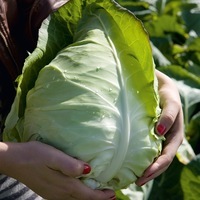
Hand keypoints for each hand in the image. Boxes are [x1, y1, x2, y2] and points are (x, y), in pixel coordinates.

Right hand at [0, 141, 114, 199]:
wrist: (14, 160)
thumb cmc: (35, 155)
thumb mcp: (53, 156)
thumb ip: (71, 165)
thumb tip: (88, 170)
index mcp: (64, 184)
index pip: (87, 195)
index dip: (101, 196)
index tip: (112, 194)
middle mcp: (60, 193)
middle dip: (97, 199)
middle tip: (109, 195)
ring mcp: (52, 194)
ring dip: (88, 198)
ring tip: (97, 193)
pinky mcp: (48, 191)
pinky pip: (67, 198)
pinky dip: (78, 196)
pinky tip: (79, 190)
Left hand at [136, 70, 183, 185]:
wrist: (160, 86)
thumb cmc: (166, 94)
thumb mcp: (170, 102)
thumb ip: (168, 115)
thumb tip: (160, 132)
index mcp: (175, 135)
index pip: (166, 156)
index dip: (157, 168)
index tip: (143, 176)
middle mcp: (167, 139)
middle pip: (160, 161)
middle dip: (150, 173)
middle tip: (136, 182)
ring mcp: (159, 138)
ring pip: (153, 157)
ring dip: (145, 168)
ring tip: (133, 178)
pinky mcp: (150, 133)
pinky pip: (146, 148)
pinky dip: (140, 157)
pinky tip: (130, 161)